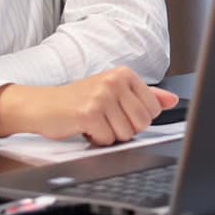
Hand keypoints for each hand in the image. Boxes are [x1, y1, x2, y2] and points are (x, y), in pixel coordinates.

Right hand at [0, 67, 178, 144]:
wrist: (42, 105)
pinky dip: (96, 140)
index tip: (120, 113)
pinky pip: (106, 139)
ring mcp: (101, 96)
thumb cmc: (79, 100)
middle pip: (142, 123)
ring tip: (95, 122)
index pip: (153, 108)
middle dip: (125, 129)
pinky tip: (85, 128)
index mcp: (124, 74)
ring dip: (109, 135)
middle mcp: (114, 81)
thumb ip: (145, 96)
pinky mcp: (88, 113)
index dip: (137, 119)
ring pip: (126, 133)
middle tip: (107, 120)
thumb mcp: (114, 92)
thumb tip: (172, 101)